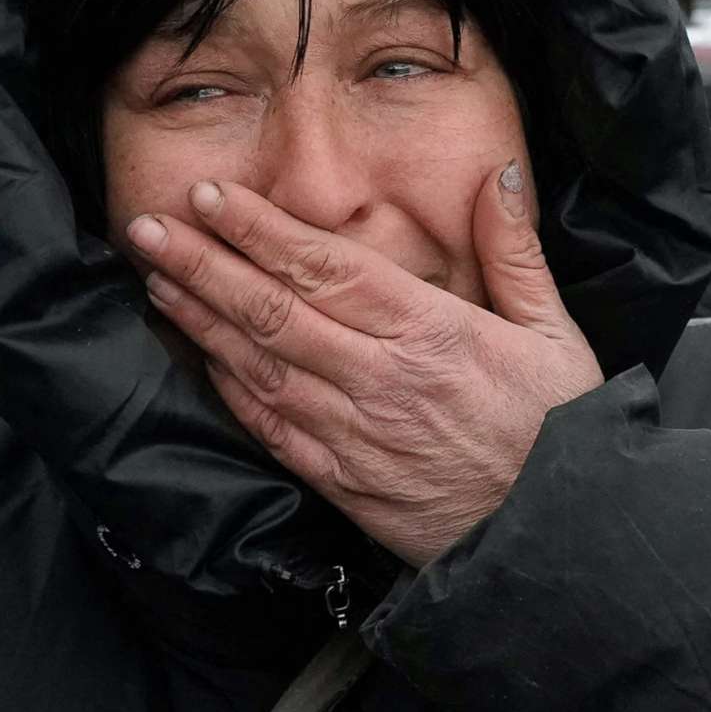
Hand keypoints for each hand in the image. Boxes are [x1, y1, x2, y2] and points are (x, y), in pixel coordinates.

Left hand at [127, 162, 604, 569]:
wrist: (558, 536)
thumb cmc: (560, 431)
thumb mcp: (556, 332)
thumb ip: (514, 251)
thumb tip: (493, 175)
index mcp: (434, 333)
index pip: (328, 268)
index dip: (262, 231)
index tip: (214, 197)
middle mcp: (383, 380)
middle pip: (274, 311)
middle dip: (204, 264)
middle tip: (150, 227)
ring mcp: (356, 434)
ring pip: (259, 366)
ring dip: (201, 319)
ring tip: (157, 277)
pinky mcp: (343, 482)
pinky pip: (271, 428)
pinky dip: (229, 390)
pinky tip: (201, 357)